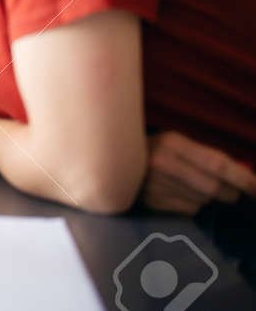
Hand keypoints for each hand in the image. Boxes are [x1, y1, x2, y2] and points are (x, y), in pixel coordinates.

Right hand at [141, 130, 255, 214]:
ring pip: (202, 201)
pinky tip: (179, 195)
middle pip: (214, 187)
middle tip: (230, 192)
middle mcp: (163, 162)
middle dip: (229, 193)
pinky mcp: (150, 202)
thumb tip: (246, 175)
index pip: (218, 163)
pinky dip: (191, 206)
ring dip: (207, 198)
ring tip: (193, 188)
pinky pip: (187, 210)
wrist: (111, 163)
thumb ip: (208, 158)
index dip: (243, 178)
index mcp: (173, 142)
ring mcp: (154, 184)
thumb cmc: (152, 151)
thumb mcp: (177, 145)